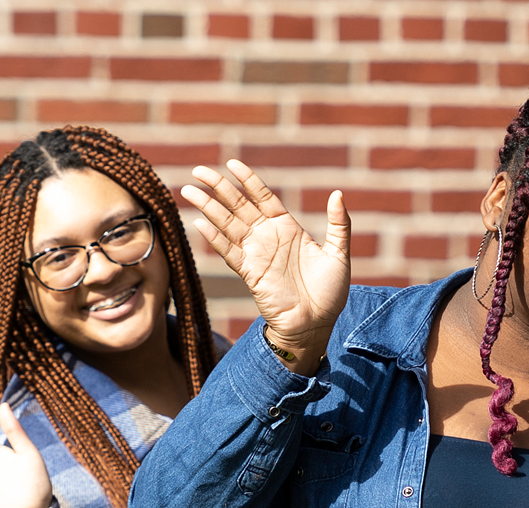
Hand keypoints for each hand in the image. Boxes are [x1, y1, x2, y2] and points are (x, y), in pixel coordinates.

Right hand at [179, 160, 349, 375]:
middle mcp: (267, 237)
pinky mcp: (249, 273)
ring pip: (227, 224)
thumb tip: (338, 193)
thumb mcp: (339, 253)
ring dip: (208, 207)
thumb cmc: (330, 292)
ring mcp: (256, 254)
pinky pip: (228, 251)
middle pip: (238, 205)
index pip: (262, 196)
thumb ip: (339, 223)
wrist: (317, 324)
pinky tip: (199, 222)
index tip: (231, 163)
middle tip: (197, 170)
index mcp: (287, 228)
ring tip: (189, 190)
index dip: (247, 179)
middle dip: (218, 187)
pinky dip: (214, 238)